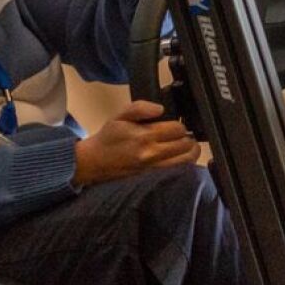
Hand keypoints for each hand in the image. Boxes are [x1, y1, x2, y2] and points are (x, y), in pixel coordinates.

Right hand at [73, 101, 198, 185]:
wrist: (95, 162)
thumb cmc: (108, 137)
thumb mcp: (120, 115)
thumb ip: (140, 108)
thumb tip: (160, 109)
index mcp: (144, 136)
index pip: (177, 129)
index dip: (179, 124)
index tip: (174, 124)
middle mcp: (152, 153)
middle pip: (185, 145)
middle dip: (186, 137)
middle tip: (181, 134)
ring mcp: (154, 168)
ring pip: (186, 160)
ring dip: (190, 151)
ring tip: (185, 144)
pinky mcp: (153, 177)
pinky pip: (177, 170)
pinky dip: (183, 162)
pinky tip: (179, 156)